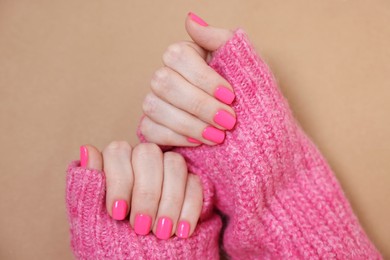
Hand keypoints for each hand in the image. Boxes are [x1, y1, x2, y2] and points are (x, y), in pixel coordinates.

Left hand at [79, 142, 202, 238]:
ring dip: (169, 200)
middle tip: (141, 226)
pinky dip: (189, 209)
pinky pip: (196, 183)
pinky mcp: (191, 185)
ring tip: (162, 233)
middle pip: (149, 154)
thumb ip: (85, 188)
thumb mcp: (91, 222)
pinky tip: (182, 232)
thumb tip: (86, 149)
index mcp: (114, 167)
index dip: (119, 180)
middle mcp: (141, 163)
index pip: (118, 151)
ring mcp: (167, 172)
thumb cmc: (111, 247)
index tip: (118, 213)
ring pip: (174, 164)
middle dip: (146, 193)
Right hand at [139, 12, 234, 145]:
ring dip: (190, 124)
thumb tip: (191, 20)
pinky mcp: (152, 127)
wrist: (251, 132)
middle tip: (228, 121)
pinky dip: (176, 138)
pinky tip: (198, 142)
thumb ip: (219, 40)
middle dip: (199, 105)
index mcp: (184, 56)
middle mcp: (165, 77)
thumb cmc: (246, 97)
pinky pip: (150, 131)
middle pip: (164, 83)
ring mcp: (155, 102)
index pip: (177, 56)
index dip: (204, 77)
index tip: (230, 95)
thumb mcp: (243, 65)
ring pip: (155, 107)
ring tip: (218, 136)